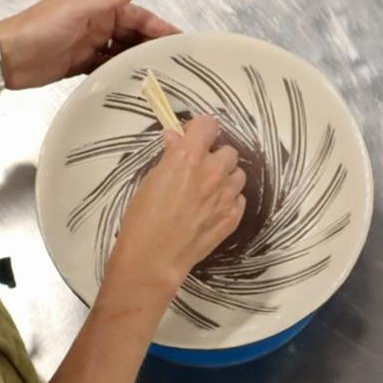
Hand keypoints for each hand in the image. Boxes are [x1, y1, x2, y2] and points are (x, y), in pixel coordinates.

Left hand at [0, 0, 179, 88]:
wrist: (5, 57)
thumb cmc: (37, 29)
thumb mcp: (75, 10)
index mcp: (96, 8)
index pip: (135, 15)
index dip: (157, 25)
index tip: (177, 38)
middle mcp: (94, 26)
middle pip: (131, 35)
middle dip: (151, 45)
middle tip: (174, 62)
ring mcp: (87, 47)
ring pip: (120, 53)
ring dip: (137, 61)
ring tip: (159, 75)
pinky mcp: (78, 67)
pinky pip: (105, 69)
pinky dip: (118, 74)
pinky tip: (132, 83)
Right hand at [106, 116, 246, 293]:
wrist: (153, 258)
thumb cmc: (142, 218)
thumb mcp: (150, 179)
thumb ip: (170, 157)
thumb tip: (177, 140)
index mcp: (189, 156)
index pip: (208, 124)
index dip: (200, 130)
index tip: (192, 138)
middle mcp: (213, 171)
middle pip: (228, 151)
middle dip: (215, 157)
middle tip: (199, 169)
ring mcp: (226, 195)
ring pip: (238, 174)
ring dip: (226, 178)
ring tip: (208, 191)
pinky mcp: (233, 216)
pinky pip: (239, 198)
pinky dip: (229, 200)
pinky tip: (212, 209)